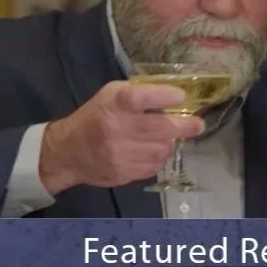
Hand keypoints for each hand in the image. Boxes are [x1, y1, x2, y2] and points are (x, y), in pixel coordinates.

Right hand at [38, 81, 204, 193]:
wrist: (68, 152)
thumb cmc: (95, 116)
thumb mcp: (110, 95)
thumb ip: (139, 93)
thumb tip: (174, 96)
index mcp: (113, 104)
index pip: (140, 98)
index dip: (164, 96)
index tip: (181, 97)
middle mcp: (116, 129)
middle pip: (161, 128)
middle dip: (186, 126)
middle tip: (198, 125)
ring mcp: (120, 154)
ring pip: (163, 150)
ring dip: (169, 143)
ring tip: (164, 137)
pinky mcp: (123, 173)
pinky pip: (154, 166)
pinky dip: (158, 158)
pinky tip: (151, 151)